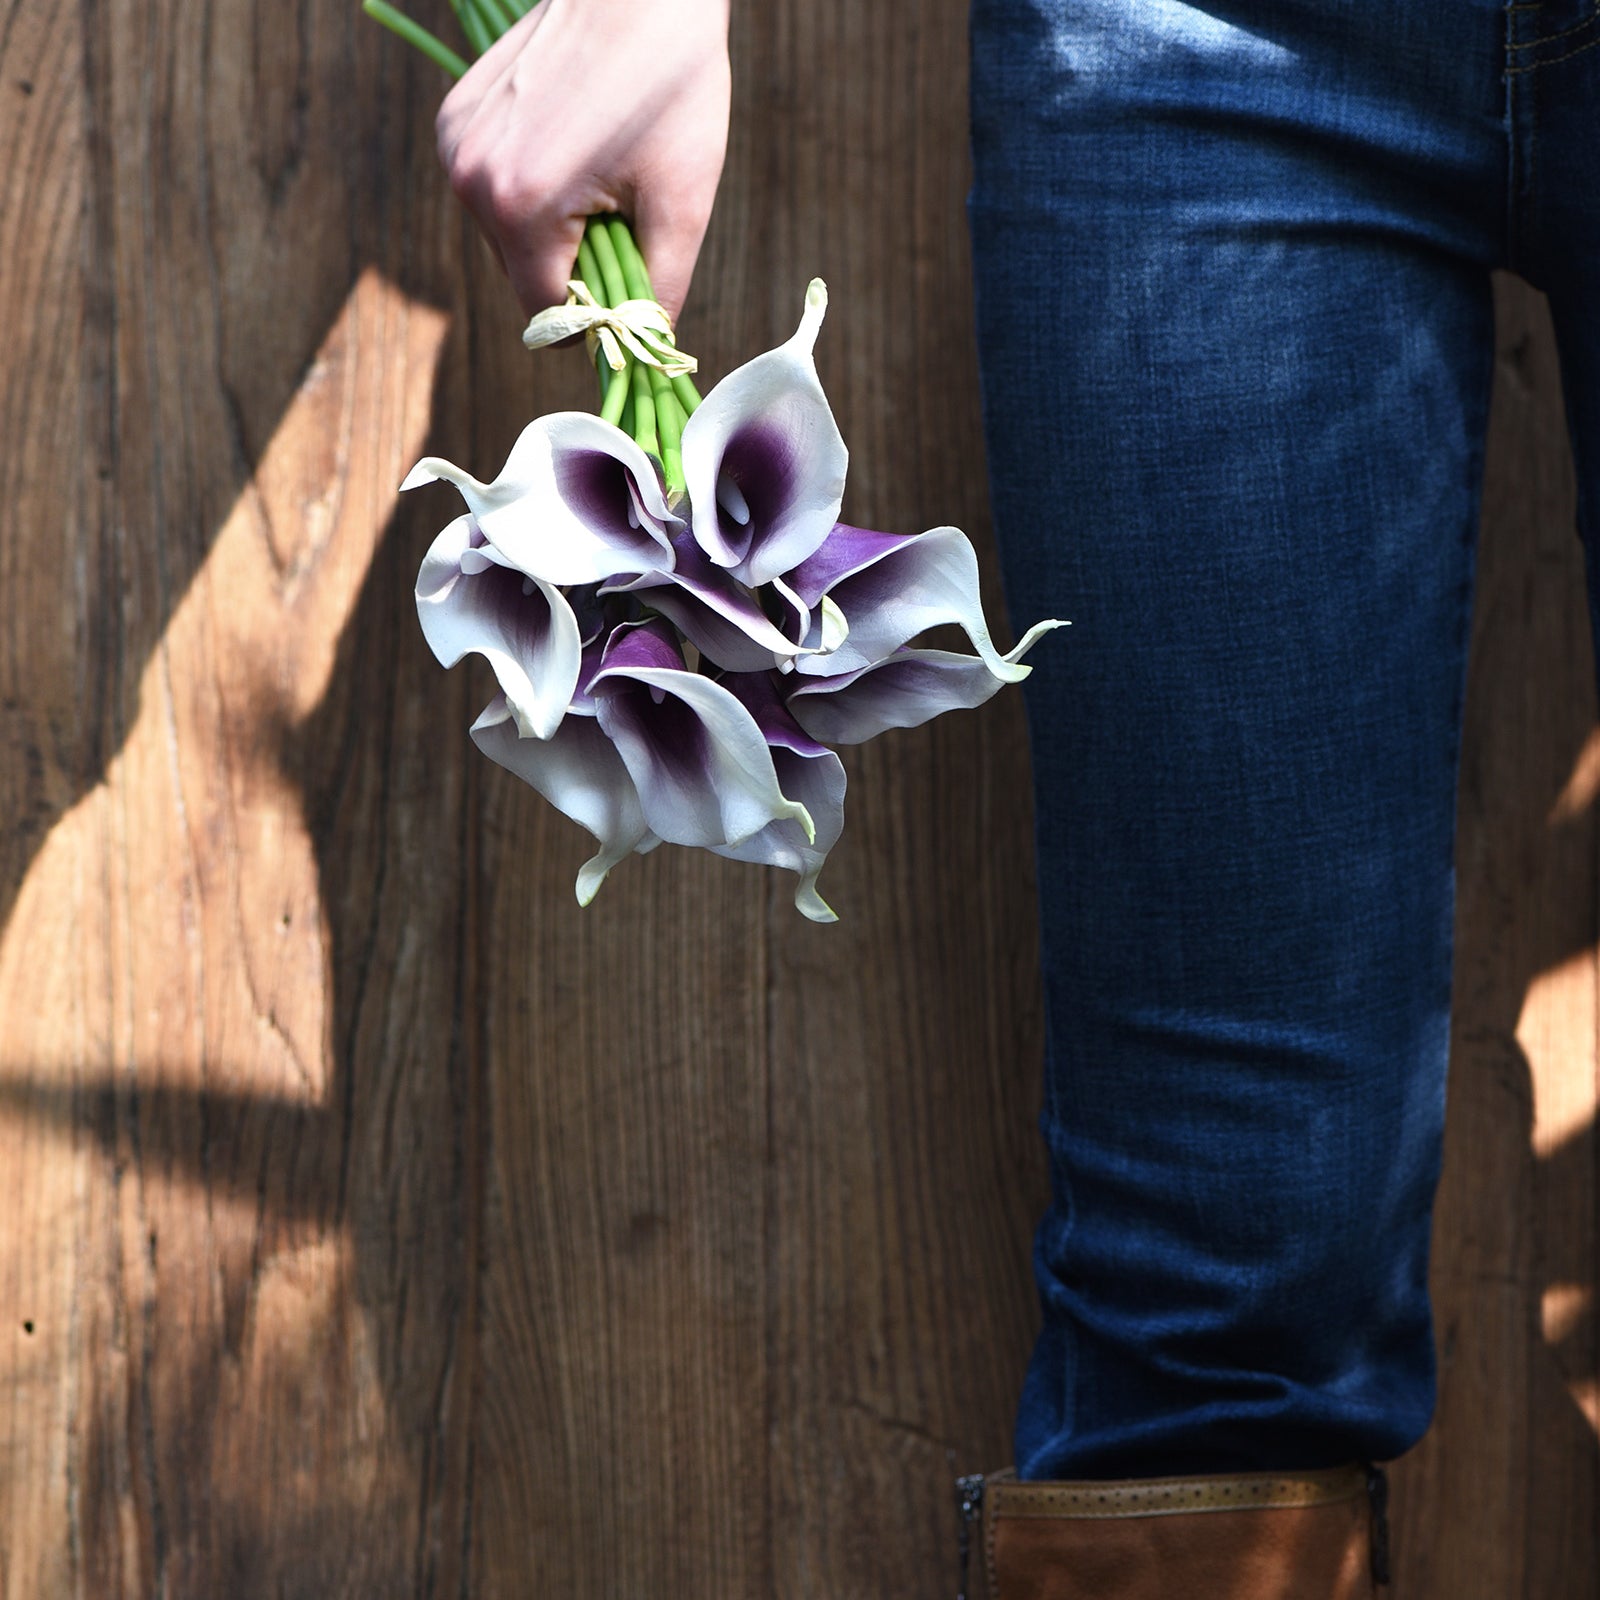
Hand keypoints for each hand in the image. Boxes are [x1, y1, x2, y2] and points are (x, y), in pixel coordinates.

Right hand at [435, 0, 730, 322]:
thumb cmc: (671, 85)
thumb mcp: (683, 203)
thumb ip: (660, 290)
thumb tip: (647, 350)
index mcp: (521, 208)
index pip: (549, 315)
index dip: (596, 317)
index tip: (631, 289)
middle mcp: (470, 179)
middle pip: (524, 278)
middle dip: (575, 267)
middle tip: (623, 212)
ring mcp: (454, 145)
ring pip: (507, 238)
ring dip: (554, 229)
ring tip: (598, 170)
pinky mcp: (452, 120)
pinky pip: (492, 191)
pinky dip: (531, 190)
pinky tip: (568, 145)